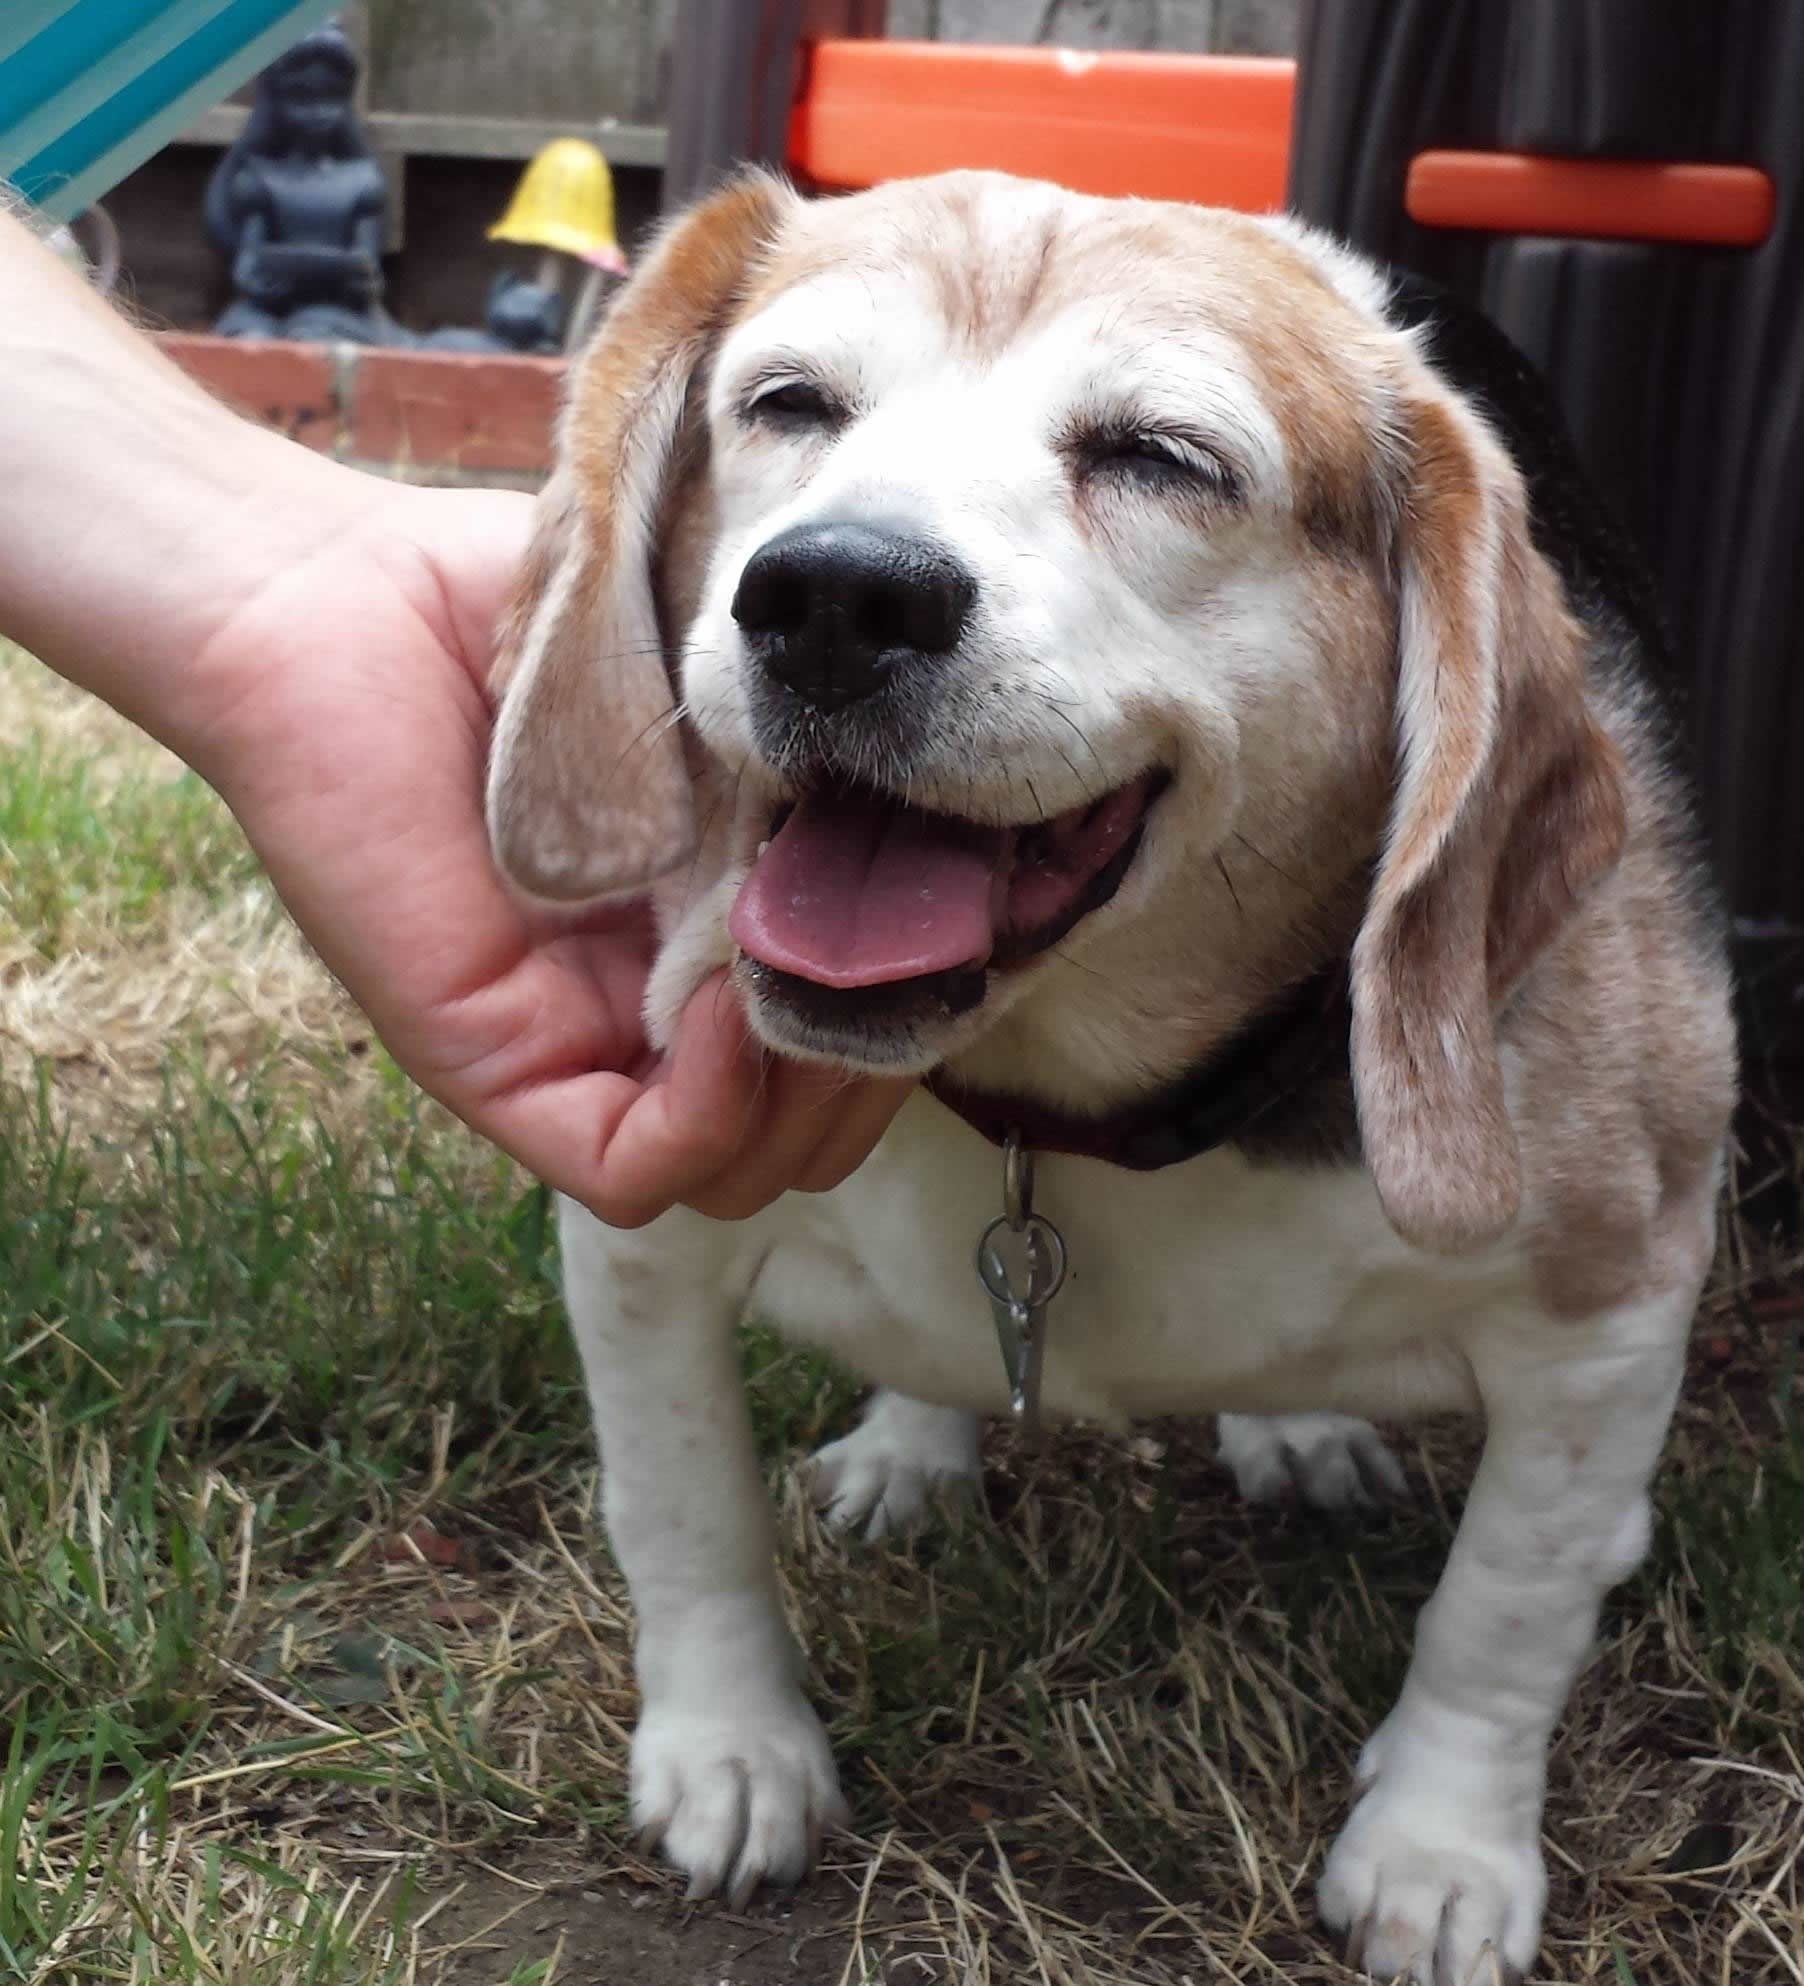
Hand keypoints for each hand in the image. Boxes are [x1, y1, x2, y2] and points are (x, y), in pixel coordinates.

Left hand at [181, 482, 910, 1225]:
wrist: (342, 595)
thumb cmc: (529, 621)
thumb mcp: (720, 690)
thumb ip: (814, 766)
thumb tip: (958, 811)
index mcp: (704, 931)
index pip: (844, 1040)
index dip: (910, 1008)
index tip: (949, 918)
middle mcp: (650, 1009)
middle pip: (808, 1129)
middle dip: (874, 1070)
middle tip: (892, 959)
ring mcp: (578, 1048)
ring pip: (739, 1172)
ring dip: (810, 1105)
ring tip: (817, 980)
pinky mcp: (496, 1066)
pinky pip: (639, 1168)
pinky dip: (716, 1115)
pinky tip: (735, 1006)